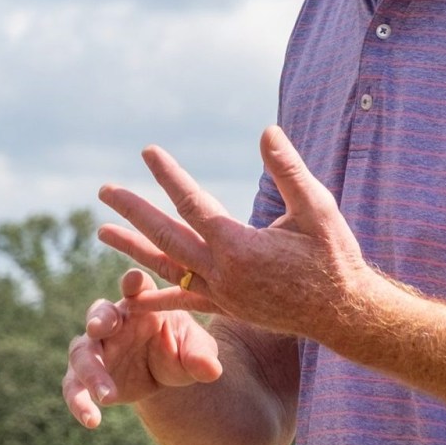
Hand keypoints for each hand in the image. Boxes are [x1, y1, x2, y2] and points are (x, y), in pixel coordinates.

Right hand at [62, 267, 223, 427]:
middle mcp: (115, 320)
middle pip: (99, 313)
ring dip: (91, 372)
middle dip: (98, 319)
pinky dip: (78, 402)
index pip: (137, 287)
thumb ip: (201, 357)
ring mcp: (96, 347)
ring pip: (82, 352)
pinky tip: (91, 420)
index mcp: (142, 304)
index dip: (133, 283)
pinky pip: (73, 385)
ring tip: (108, 397)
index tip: (133, 281)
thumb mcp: (196, 351)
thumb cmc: (181, 349)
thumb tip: (212, 370)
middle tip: (98, 329)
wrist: (165, 375)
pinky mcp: (85, 374)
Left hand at [95, 125, 382, 337]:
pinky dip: (157, 298)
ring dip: (133, 249)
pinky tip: (132, 298)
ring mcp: (221, 294)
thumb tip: (267, 132)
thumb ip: (289, 171)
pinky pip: (183, 301)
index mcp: (240, 245)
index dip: (168, 175)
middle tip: (104, 190)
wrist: (343, 312)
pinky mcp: (226, 308)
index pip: (192, 203)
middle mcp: (222, 272)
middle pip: (165, 236)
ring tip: (102, 232)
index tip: (147, 152)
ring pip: (166, 268)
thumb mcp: (318, 209)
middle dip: (133, 211)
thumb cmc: (334, 256)